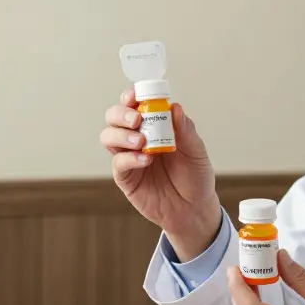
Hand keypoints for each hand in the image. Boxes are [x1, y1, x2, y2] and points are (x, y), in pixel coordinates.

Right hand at [100, 88, 218, 259]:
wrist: (194, 209)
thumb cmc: (195, 176)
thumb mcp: (196, 151)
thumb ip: (185, 130)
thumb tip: (175, 107)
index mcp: (154, 125)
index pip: (135, 104)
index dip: (131, 96)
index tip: (135, 95)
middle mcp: (137, 138)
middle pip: (114, 117)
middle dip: (121, 114)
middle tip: (136, 120)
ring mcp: (129, 157)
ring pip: (108, 137)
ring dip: (121, 135)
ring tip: (140, 141)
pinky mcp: (126, 178)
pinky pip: (118, 163)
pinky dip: (129, 158)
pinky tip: (145, 160)